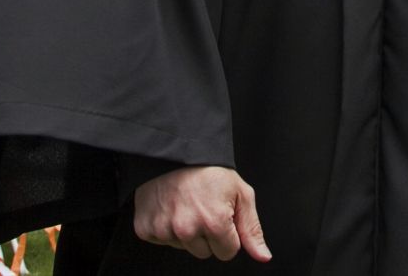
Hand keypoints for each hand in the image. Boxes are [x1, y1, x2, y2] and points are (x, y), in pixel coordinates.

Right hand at [132, 166, 270, 262]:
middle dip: (207, 235)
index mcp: (213, 223)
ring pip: (183, 247)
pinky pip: (161, 240)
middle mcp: (187, 229)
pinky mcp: (145, 228)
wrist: (174, 151)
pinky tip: (170, 207)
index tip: (220, 214)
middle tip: (202, 207)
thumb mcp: (240, 193)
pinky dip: (165, 227)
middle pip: (205, 253)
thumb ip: (252, 229)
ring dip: (186, 231)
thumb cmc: (209, 168)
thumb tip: (263, 256)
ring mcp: (164, 230)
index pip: (227, 253)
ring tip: (186, 204)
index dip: (228, 234)